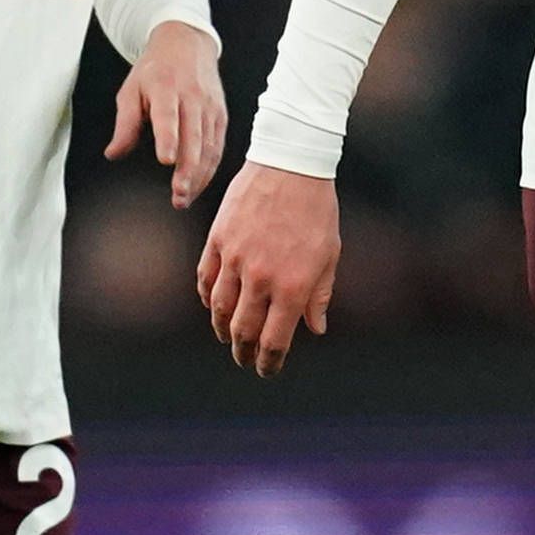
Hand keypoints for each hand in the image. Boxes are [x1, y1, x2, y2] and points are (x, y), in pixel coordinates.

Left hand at [105, 20, 226, 206]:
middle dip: (188, 170)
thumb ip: (125, 124)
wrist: (187, 45)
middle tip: (178, 195)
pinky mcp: (220, 116)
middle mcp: (192, 97)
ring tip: (184, 198)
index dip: (169, 138)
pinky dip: (209, 169)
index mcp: (166, 88)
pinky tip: (197, 185)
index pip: (168, 116)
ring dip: (199, 176)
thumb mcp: (131, 90)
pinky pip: (217, 147)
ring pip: (209, 147)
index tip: (167, 160)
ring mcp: (210, 107)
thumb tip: (113, 154)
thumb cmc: (155, 71)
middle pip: (194, 138)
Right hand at [196, 163, 341, 374]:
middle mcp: (260, 278)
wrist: (290, 164)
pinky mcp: (218, 240)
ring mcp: (235, 259)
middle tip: (245, 360)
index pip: (274, 340)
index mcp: (292, 286)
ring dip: (221, 329)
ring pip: (218, 309)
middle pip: (242, 331)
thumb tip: (314, 329)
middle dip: (243, 352)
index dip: (269, 362)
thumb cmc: (317, 211)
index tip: (267, 370)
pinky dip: (206, 297)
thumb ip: (319, 295)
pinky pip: (205, 278)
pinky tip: (211, 304)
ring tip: (226, 337)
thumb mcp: (329, 255)